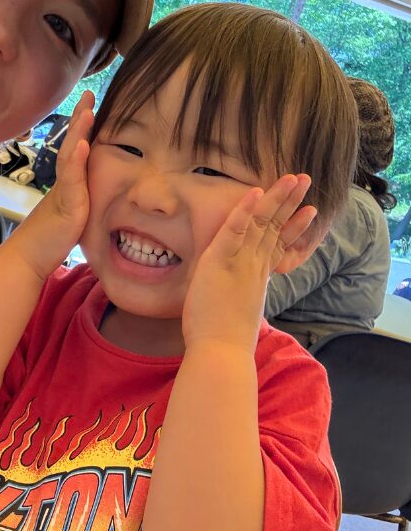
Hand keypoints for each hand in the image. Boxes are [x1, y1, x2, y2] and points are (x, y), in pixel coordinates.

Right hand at [13, 92, 94, 278]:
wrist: (28, 257)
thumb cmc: (50, 239)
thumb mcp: (73, 214)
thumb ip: (81, 199)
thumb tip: (92, 193)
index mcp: (69, 182)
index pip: (78, 148)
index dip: (83, 126)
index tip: (91, 103)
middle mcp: (64, 182)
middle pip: (73, 143)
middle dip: (81, 118)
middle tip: (89, 93)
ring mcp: (64, 191)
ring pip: (72, 156)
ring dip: (79, 132)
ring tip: (87, 110)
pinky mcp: (67, 206)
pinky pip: (72, 180)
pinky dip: (77, 161)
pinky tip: (82, 144)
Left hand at [182, 174, 315, 352]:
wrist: (222, 353)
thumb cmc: (225, 339)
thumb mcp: (239, 312)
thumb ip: (243, 297)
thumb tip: (241, 296)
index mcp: (258, 276)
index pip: (278, 244)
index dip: (293, 226)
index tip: (310, 211)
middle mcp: (254, 265)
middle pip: (275, 226)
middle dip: (291, 202)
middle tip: (306, 180)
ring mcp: (241, 262)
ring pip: (261, 223)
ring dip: (277, 197)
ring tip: (293, 178)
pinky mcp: (220, 262)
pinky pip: (234, 230)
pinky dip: (245, 210)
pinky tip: (256, 193)